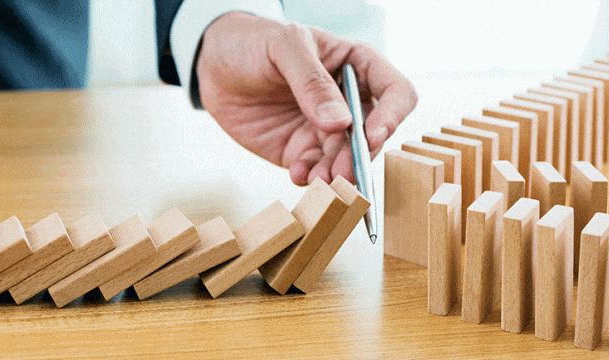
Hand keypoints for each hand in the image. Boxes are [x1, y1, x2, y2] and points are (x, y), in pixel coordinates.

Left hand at [196, 12, 416, 184]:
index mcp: (357, 66)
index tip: (372, 135)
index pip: (396, 93)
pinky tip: (297, 173)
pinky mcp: (302, 150)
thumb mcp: (284, 47)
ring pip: (347, 160)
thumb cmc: (253, 42)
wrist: (212, 64)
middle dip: (360, 156)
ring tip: (317, 178)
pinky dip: (311, 177)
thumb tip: (341, 123)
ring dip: (337, 174)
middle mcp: (349, 101)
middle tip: (341, 172)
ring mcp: (326, 129)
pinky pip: (316, 170)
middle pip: (374, 136)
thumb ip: (311, 82)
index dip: (391, 116)